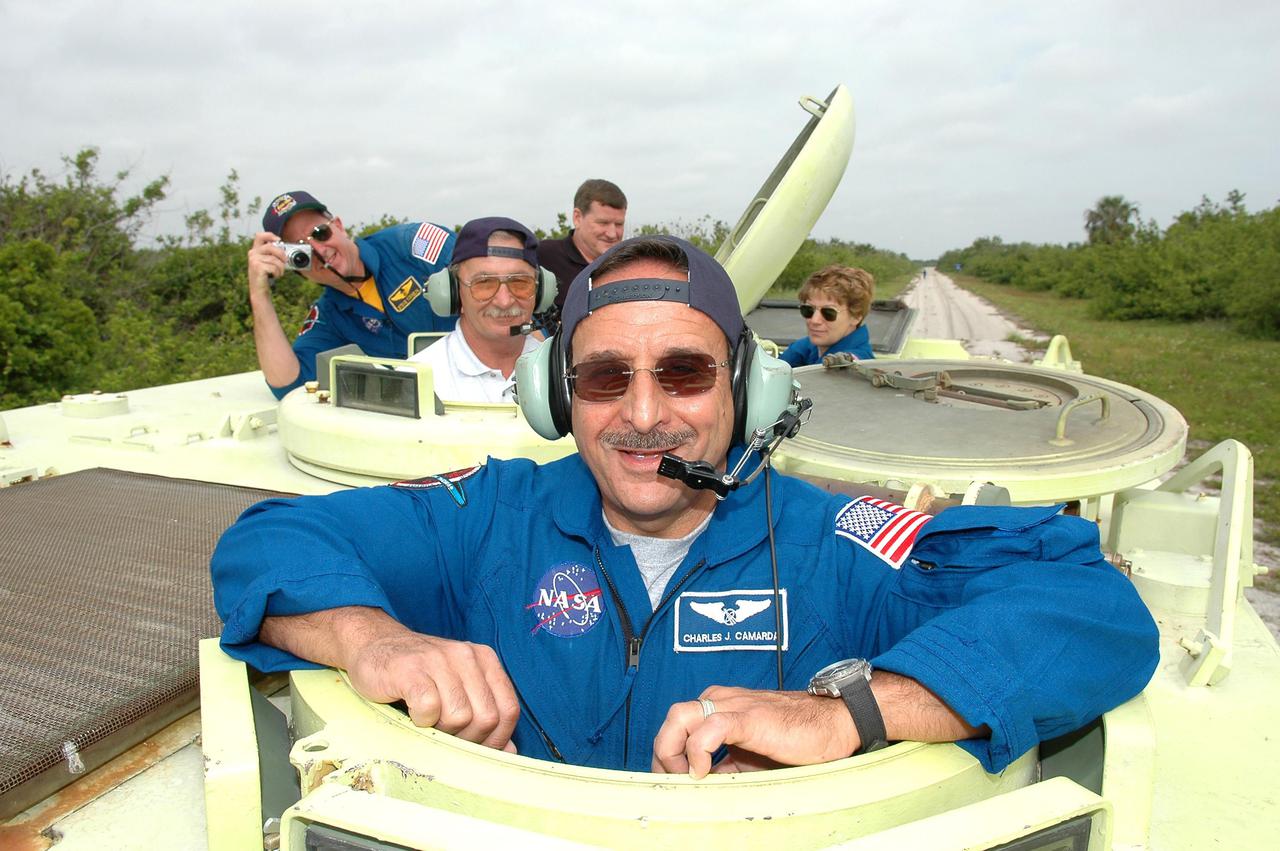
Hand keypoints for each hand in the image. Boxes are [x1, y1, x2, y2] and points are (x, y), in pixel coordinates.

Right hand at [247, 231, 286, 294]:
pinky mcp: (257, 267)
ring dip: (281, 268)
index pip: (260, 236)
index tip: (279, 240)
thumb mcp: (268, 262)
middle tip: (285, 262)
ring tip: (278, 273)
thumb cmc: (266, 276)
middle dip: (282, 255)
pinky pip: (274, 267)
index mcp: (255, 250)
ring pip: (275, 259)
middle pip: (272, 247)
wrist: (259, 290)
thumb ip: (273, 254)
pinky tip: (274, 276)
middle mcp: (253, 253)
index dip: (270, 235)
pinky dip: (278, 273)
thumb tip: (284, 249)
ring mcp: (254, 260)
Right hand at [345, 630, 520, 751]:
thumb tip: (510, 752)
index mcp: (485, 659)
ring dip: (442, 731)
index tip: (477, 748)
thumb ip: (485, 716)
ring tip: (427, 721)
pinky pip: (429, 709)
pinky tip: (412, 713)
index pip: (508, 709)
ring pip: (459, 717)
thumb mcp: (459, 689)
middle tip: (446, 735)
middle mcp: (466, 656)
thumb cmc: (419, 676)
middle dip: (468, 739)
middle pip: (486, 718)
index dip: (497, 739)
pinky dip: (421, 721)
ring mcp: (439, 660)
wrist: (374, 646)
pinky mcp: (411, 670)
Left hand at [651, 685, 858, 778]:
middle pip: (671, 718)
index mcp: (718, 706)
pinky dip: (698, 750)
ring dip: (673, 750)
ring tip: (687, 777)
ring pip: (681, 716)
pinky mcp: (750, 717)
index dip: (667, 756)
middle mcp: (720, 700)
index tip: (672, 781)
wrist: (834, 723)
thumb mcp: (749, 758)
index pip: (676, 726)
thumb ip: (723, 767)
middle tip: (674, 781)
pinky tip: (704, 770)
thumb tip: (697, 787)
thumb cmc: (796, 738)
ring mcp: (734, 706)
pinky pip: (711, 727)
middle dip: (663, 753)